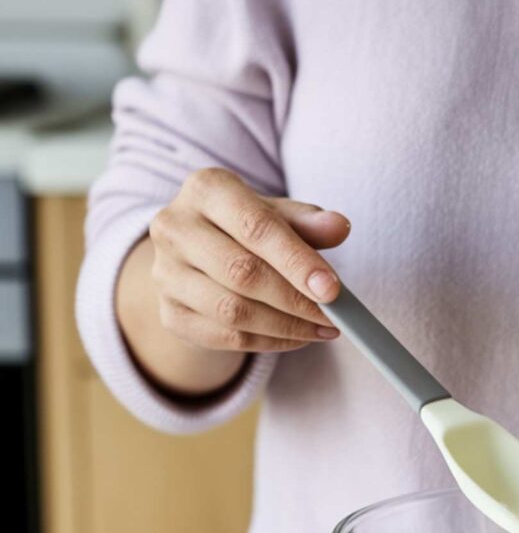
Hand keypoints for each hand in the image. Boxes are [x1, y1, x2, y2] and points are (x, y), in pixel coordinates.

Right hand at [148, 167, 349, 353]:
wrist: (197, 258)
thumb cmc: (246, 230)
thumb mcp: (277, 216)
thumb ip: (308, 222)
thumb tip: (340, 226)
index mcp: (206, 189)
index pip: (256, 227)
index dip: (298, 262)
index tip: (333, 290)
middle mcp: (175, 227)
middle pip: (242, 273)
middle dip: (296, 301)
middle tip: (335, 317)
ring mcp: (165, 273)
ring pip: (233, 311)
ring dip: (287, 327)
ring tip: (323, 329)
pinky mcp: (169, 313)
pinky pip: (226, 337)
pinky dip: (270, 342)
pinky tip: (298, 338)